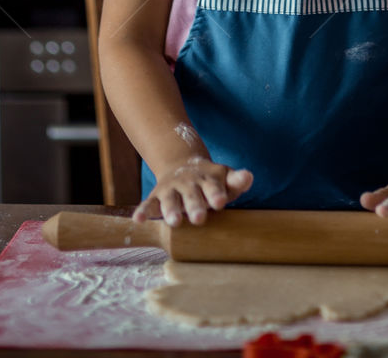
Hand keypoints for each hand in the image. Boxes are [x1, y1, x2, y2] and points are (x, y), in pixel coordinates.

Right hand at [133, 157, 252, 225]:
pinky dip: (143, 210)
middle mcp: (189, 183)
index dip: (216, 193)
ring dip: (171, 210)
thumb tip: (249, 176)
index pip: (214, 186)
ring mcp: (172, 189)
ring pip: (170, 200)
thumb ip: (236, 181)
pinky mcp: (157, 195)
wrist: (183, 165)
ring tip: (174, 222)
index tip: (220, 202)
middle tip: (199, 218)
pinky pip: (149, 203)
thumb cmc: (210, 181)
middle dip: (195, 206)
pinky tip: (138, 219)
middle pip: (192, 195)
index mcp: (208, 179)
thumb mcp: (224, 178)